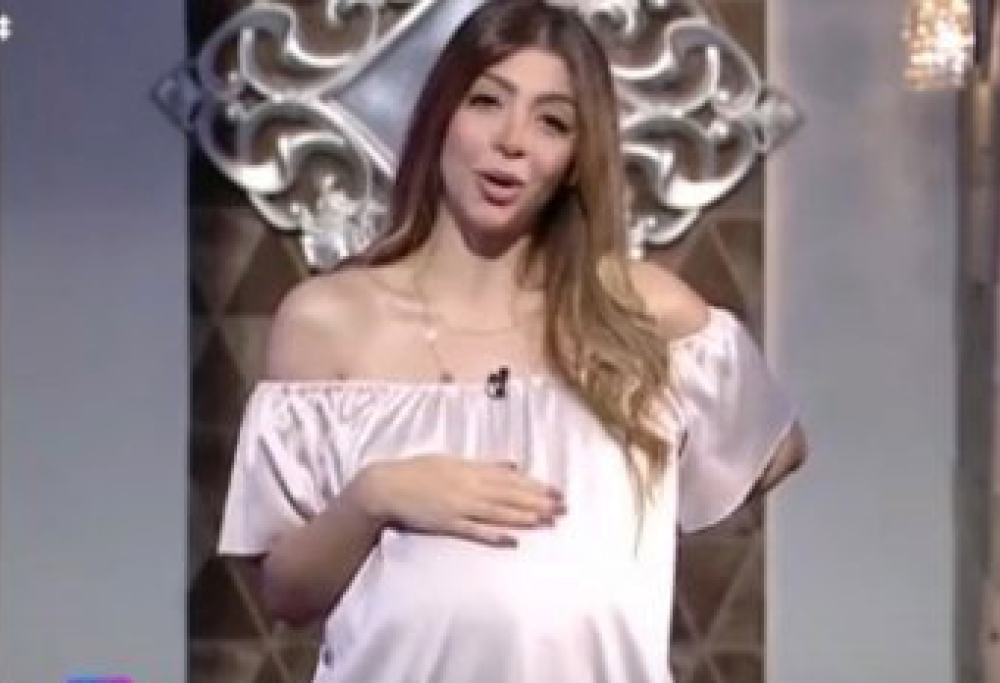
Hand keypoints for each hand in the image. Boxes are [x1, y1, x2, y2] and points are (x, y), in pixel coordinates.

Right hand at [347, 456, 565, 545]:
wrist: (386, 486)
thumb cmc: (418, 471)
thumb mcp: (454, 460)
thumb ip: (485, 464)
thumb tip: (512, 463)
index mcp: (471, 469)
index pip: (510, 478)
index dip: (535, 485)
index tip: (556, 491)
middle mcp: (469, 486)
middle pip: (510, 494)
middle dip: (538, 501)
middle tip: (562, 508)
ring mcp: (458, 505)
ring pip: (498, 511)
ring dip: (523, 516)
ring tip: (547, 521)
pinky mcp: (447, 523)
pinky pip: (474, 530)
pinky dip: (493, 535)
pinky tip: (512, 540)